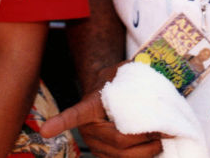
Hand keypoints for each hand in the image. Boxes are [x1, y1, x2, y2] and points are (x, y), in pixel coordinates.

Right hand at [39, 65, 162, 157]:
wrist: (106, 94)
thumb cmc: (115, 82)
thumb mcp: (121, 70)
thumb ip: (133, 68)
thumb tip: (148, 62)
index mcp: (88, 107)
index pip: (74, 115)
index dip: (60, 122)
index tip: (45, 130)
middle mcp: (88, 130)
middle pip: (118, 142)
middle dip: (144, 140)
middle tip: (164, 132)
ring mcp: (95, 146)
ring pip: (123, 157)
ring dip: (147, 152)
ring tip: (162, 140)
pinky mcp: (105, 157)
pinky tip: (154, 149)